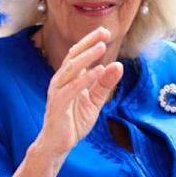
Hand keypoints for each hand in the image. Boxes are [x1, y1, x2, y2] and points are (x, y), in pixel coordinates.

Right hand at [39, 27, 123, 156]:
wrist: (57, 144)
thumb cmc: (73, 122)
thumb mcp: (94, 101)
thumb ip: (104, 84)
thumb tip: (118, 65)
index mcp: (67, 78)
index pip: (77, 54)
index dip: (90, 42)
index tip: (105, 31)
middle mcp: (60, 81)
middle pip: (73, 56)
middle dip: (88, 43)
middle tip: (104, 32)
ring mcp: (57, 92)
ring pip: (71, 69)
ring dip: (87, 57)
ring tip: (101, 47)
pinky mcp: (58, 104)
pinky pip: (72, 88)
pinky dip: (85, 78)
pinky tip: (98, 70)